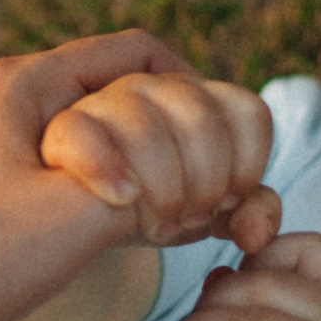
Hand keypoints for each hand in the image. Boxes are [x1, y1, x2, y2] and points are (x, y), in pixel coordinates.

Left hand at [0, 30, 196, 320]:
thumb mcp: (84, 213)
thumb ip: (151, 178)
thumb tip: (184, 179)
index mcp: (18, 84)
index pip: (136, 53)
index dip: (195, 92)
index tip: (221, 149)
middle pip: (107, 95)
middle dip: (165, 141)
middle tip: (197, 199)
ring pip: (78, 140)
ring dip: (129, 174)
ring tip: (159, 227)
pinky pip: (44, 176)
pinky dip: (88, 198)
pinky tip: (108, 241)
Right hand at [38, 70, 281, 250]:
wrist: (95, 215)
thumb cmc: (163, 204)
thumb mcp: (212, 213)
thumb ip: (251, 214)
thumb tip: (254, 233)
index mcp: (201, 98)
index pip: (247, 113)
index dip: (247, 165)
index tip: (229, 202)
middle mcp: (157, 87)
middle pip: (203, 120)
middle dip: (206, 182)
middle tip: (192, 219)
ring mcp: (109, 100)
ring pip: (148, 129)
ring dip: (163, 188)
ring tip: (161, 226)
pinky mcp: (66, 127)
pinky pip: (83, 132)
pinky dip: (106, 168)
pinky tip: (123, 200)